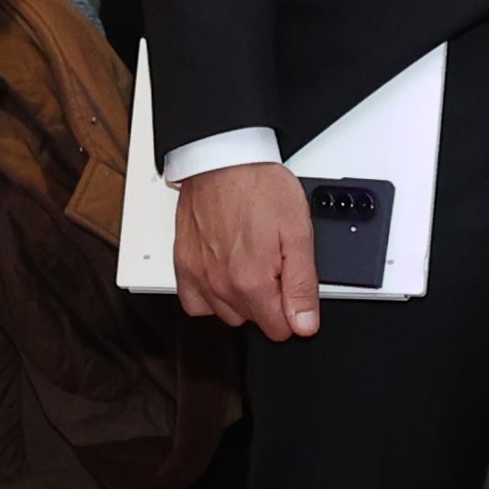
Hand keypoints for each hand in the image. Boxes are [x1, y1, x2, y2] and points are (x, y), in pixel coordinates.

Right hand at [174, 160, 320, 340]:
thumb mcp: (298, 233)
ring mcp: (200, 276)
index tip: (294, 284)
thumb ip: (302, 285)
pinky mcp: (184, 264)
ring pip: (227, 314)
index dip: (295, 309)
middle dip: (270, 302)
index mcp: (253, 282)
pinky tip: (224, 276)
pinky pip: (194, 303)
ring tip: (251, 265)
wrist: (223, 159)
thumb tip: (305, 323)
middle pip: (255, 321)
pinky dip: (210, 296)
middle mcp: (222, 285)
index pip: (281, 329)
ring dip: (242, 299)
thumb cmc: (259, 187)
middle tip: (275, 264)